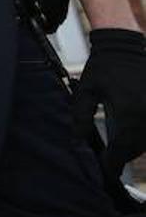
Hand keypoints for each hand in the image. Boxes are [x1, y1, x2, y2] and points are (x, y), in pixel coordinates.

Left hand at [71, 28, 145, 177]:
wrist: (124, 45)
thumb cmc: (103, 67)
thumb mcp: (86, 91)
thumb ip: (80, 117)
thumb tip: (77, 141)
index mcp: (130, 112)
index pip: (122, 149)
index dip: (113, 163)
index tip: (106, 171)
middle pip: (136, 147)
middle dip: (122, 156)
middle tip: (109, 162)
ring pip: (145, 140)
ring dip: (133, 146)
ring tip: (118, 150)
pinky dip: (140, 135)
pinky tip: (129, 132)